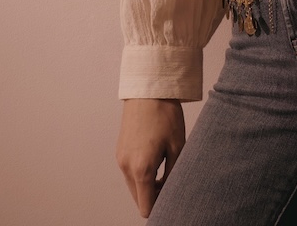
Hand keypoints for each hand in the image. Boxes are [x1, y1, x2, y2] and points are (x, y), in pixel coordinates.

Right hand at [116, 98, 184, 217]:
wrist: (148, 90)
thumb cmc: (166, 116)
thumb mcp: (177, 146)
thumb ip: (172, 175)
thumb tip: (170, 192)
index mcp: (141, 169)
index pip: (145, 206)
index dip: (160, 207)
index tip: (171, 200)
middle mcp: (126, 167)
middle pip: (139, 198)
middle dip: (154, 195)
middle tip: (171, 180)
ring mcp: (120, 159)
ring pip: (134, 186)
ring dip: (147, 184)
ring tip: (164, 165)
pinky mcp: (119, 151)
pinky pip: (129, 172)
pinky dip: (140, 172)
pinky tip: (154, 156)